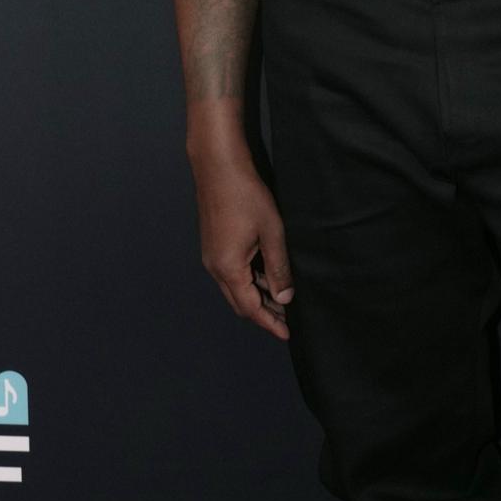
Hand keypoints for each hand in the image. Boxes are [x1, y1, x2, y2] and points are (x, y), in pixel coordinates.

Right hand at [193, 153, 295, 338]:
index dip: (269, 323)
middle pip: (240, 302)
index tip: (287, 334)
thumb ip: (279, 268)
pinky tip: (268, 277)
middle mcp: (214, 267)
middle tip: (288, 320)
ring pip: (235, 288)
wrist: (218, 166)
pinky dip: (250, 281)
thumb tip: (285, 297)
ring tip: (283, 299)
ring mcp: (211, 256)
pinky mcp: (214, 245)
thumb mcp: (272, 233)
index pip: (249, 308)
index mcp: (228, 268)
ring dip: (257, 296)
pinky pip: (231, 273)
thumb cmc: (246, 195)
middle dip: (264, 313)